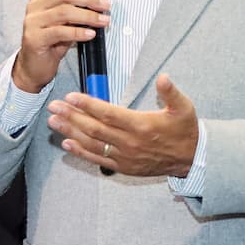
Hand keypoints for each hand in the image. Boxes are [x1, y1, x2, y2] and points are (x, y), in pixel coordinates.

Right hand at [13, 0, 109, 92]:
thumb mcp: (65, 21)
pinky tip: (91, 34)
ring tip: (103, 21)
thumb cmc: (52, 41)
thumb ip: (77, 8)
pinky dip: (78, 32)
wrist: (33, 67)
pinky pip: (60, 32)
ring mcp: (32, 22)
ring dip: (88, 16)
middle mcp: (34, 6)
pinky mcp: (35, 38)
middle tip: (106, 5)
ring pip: (64, 12)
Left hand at [47, 74, 198, 176]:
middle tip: (53, 106)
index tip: (71, 96)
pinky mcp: (123, 167)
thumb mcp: (184, 107)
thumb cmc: (184, 130)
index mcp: (141, 125)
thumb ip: (171, 92)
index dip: (87, 105)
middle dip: (71, 116)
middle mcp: (129, 143)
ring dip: (71, 132)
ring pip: (92, 144)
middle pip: (94, 128)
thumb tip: (163, 77)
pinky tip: (66, 143)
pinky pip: (98, 159)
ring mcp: (124, 157)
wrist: (191, 159)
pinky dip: (81, 152)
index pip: (108, 113)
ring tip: (53, 122)